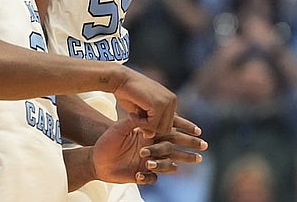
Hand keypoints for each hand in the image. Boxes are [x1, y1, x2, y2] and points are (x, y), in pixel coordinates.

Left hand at [91, 114, 206, 184]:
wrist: (95, 160)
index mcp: (150, 135)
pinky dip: (148, 177)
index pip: (172, 132)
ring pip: (167, 166)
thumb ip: (133, 123)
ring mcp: (148, 162)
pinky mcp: (141, 174)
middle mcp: (152, 148)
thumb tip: (146, 119)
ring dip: (164, 165)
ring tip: (150, 163)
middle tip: (200, 156)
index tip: (199, 132)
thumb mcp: (119, 129)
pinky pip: (153, 178)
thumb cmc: (107, 141)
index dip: (186, 132)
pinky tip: (138, 174)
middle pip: (176, 150)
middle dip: (188, 153)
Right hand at [111, 67, 176, 137]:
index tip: (139, 117)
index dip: (152, 126)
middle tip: (135, 118)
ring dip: (145, 127)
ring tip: (134, 116)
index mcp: (170, 100)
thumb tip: (151, 137)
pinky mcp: (159, 104)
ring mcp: (167, 102)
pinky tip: (132, 114)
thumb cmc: (128, 94)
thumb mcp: (142, 111)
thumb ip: (149, 123)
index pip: (167, 125)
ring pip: (160, 129)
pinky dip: (140, 124)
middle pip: (166, 129)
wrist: (120, 79)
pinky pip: (152, 125)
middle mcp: (172, 100)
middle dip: (149, 128)